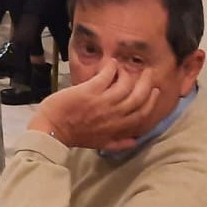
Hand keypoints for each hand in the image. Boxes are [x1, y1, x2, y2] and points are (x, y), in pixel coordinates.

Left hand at [29, 63, 162, 150]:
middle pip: (139, 96)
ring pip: (125, 84)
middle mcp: (114, 114)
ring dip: (127, 73)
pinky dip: (111, 67)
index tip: (155, 90)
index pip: (143, 113)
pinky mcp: (90, 90)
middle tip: (147, 72)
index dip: (152, 101)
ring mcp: (102, 102)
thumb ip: (119, 142)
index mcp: (118, 127)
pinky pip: (107, 75)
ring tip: (123, 67)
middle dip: (146, 82)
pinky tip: (111, 63)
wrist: (52, 130)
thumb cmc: (75, 136)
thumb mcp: (101, 143)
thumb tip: (136, 140)